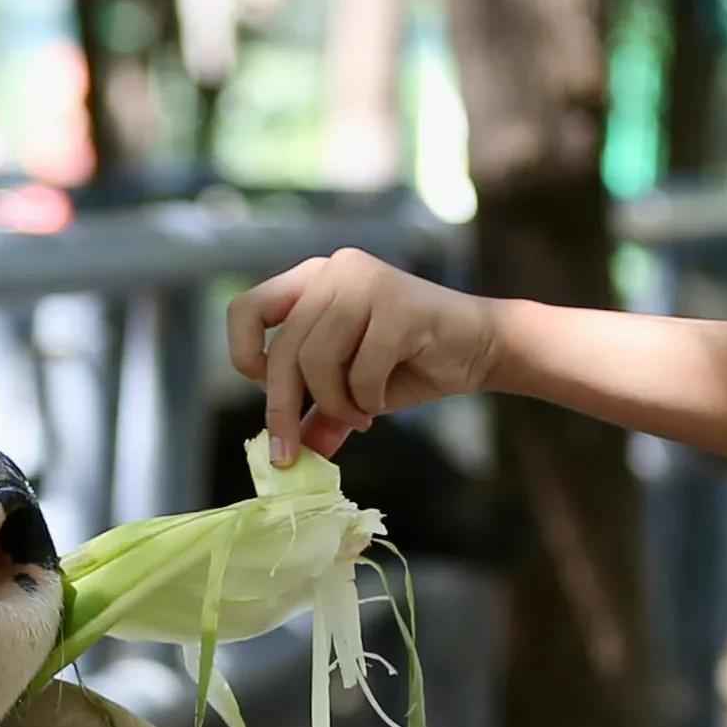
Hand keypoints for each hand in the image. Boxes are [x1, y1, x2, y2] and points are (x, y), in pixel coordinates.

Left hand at [227, 249, 499, 462]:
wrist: (481, 346)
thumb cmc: (411, 362)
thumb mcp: (351, 390)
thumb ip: (316, 412)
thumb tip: (284, 456)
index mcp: (310, 280)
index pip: (245, 310)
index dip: (245, 357)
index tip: (267, 393)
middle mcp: (333, 271)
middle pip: (283, 350)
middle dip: (284, 409)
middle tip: (293, 452)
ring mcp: (365, 282)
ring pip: (317, 360)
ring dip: (335, 404)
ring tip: (360, 416)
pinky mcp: (398, 304)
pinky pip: (362, 369)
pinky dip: (368, 398)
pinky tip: (382, 401)